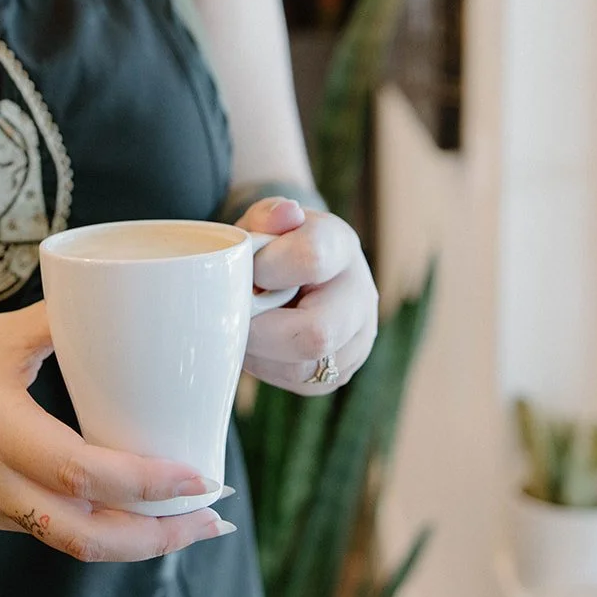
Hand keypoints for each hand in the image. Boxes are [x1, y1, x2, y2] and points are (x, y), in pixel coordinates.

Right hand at [0, 302, 234, 561]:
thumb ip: (62, 321)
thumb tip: (124, 300)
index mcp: (1, 434)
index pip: (88, 476)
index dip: (149, 484)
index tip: (201, 478)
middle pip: (91, 537)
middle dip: (160, 537)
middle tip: (214, 522)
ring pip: (75, 542)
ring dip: (136, 541)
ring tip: (188, 525)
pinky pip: (53, 530)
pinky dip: (102, 528)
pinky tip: (132, 510)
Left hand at [235, 197, 378, 393]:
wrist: (296, 272)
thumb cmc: (275, 245)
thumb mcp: (266, 220)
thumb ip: (269, 214)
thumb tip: (285, 214)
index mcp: (341, 246)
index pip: (312, 260)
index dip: (268, 268)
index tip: (248, 269)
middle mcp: (360, 295)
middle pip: (317, 333)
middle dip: (262, 330)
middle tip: (236, 315)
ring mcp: (357, 339)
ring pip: (305, 367)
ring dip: (261, 352)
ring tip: (246, 326)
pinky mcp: (340, 371)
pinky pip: (300, 383)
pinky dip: (268, 367)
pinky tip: (259, 343)